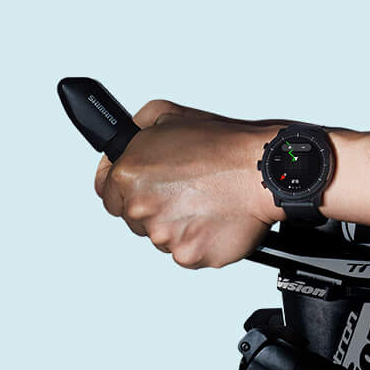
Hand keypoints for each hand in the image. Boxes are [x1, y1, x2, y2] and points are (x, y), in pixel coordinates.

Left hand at [92, 99, 289, 268]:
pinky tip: (213, 218)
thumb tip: (126, 135)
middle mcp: (140, 206)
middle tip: (184, 189)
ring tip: (204, 201)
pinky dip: (198, 240)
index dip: (125, 189)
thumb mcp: (167, 114)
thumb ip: (136, 127)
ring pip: (161, 236)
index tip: (141, 188)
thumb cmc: (223, 146)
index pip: (107, 193)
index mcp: (129, 173)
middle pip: (134, 218)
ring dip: (178, 224)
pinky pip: (185, 252)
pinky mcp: (188, 255)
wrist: (262, 171)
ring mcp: (164, 235)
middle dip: (155, 205)